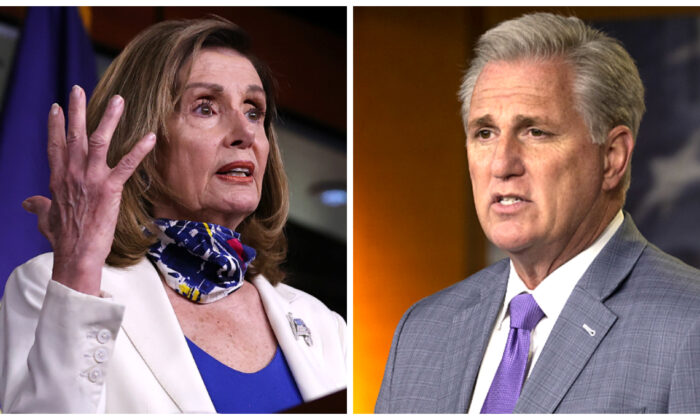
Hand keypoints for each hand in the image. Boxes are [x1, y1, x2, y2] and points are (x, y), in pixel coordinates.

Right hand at [22, 85, 155, 295]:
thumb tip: (28, 202)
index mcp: (58, 179)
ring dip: (109, 119)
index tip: (56, 107)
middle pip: (74, 135)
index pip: (55, 145)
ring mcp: (90, 179)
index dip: (55, 125)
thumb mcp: (46, 218)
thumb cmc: (63, 239)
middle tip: (78, 89)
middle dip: (76, 110)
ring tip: (117, 100)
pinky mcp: (109, 189)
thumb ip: (40, 206)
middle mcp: (72, 174)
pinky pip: (127, 165)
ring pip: (99, 141)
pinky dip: (139, 150)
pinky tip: (150, 136)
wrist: (75, 255)